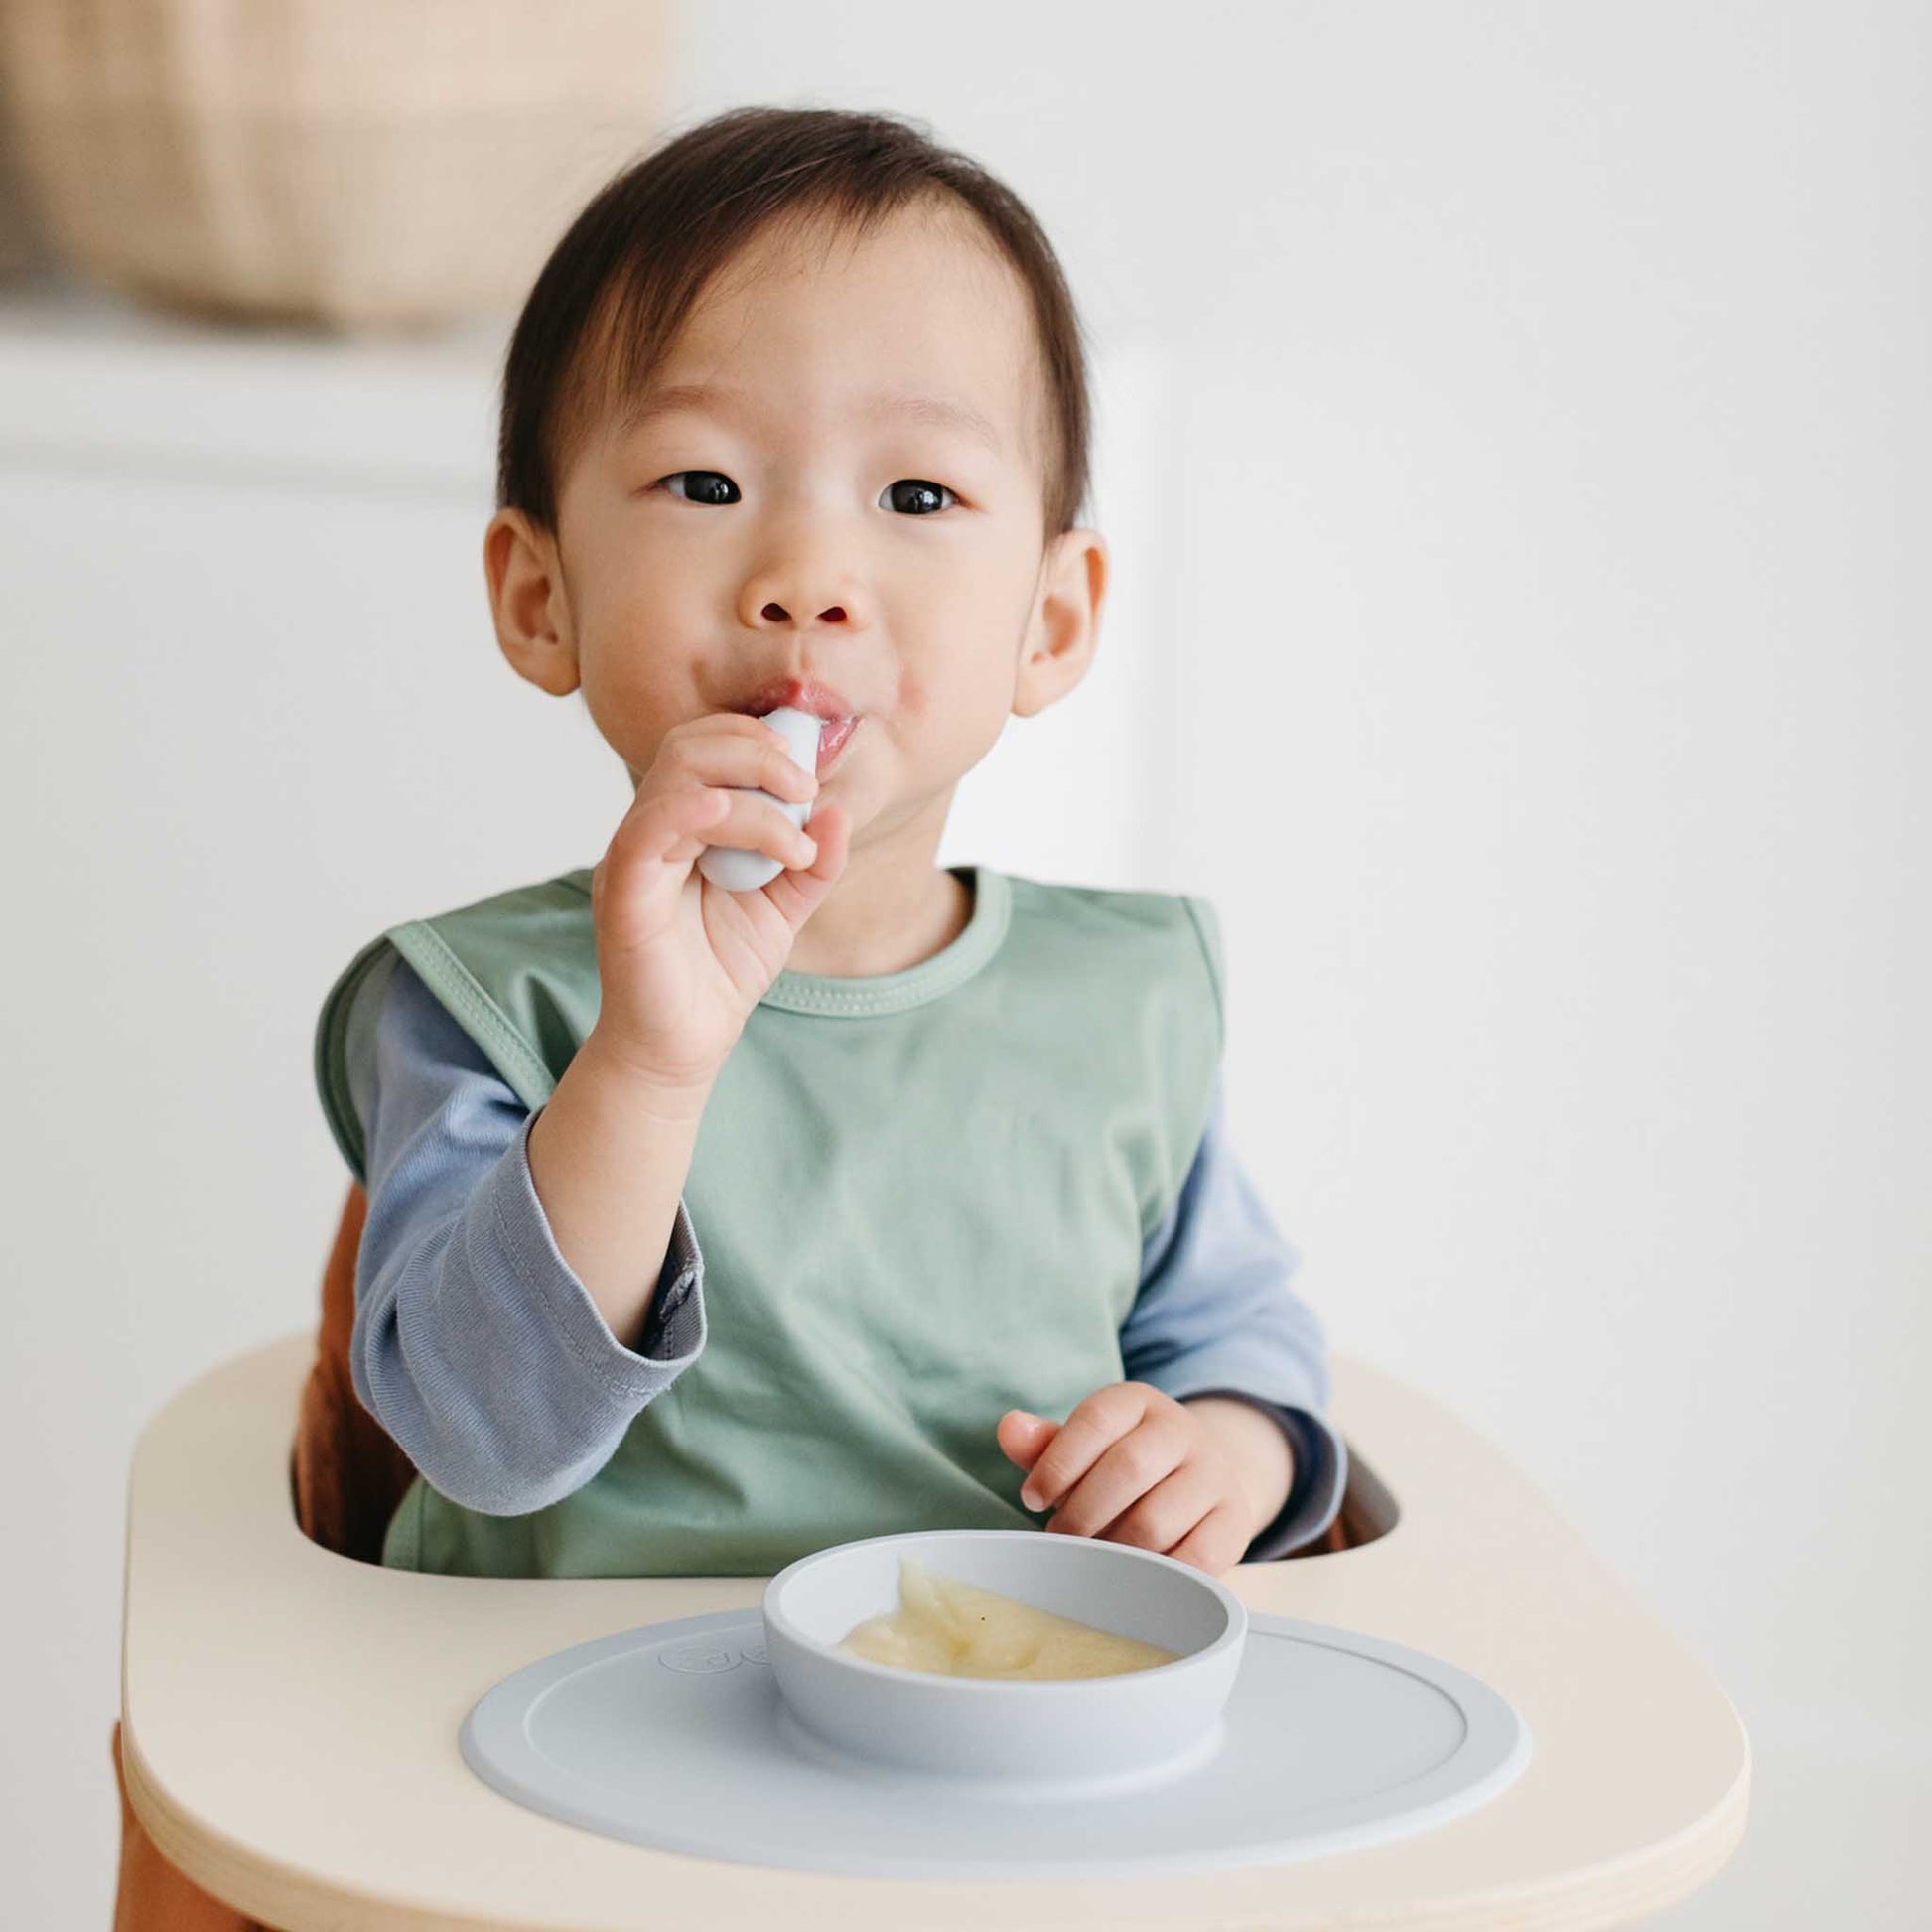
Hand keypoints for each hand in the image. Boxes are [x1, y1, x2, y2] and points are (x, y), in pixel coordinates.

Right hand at [585, 712, 850, 1089]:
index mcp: (686, 823)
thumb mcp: (786, 906)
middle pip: (688, 746)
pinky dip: (690, 812)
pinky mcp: (625, 894)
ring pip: (679, 782)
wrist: (686, 1044)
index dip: (757, 739)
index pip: (708, 746)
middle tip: (805, 787)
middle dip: (756, 751)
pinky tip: (731, 820)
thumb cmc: (722, 970)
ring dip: (748, 789)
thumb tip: (837, 810)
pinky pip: (646, 833)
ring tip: (794, 836)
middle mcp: (654, 830)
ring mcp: (634, 858)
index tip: (808, 768)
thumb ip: (813, 861)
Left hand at [996, 1382, 1272, 1575]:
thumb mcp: (1086, 1447)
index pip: (1096, 1419)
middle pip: (1127, 1468)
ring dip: (1113, 1549)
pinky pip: (1195, 1558)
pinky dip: (1155, 1574)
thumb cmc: (1125, 1466)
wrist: (1201, 1480)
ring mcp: (1214, 1474)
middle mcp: (1182, 1430)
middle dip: (1082, 1513)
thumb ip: (1046, 1444)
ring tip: (1092, 1559)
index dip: (1057, 1462)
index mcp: (1139, 1402)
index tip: (1032, 1499)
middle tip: (1060, 1538)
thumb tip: (1009, 1428)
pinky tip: (1133, 1576)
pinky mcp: (1235, 1521)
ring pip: (1156, 1519)